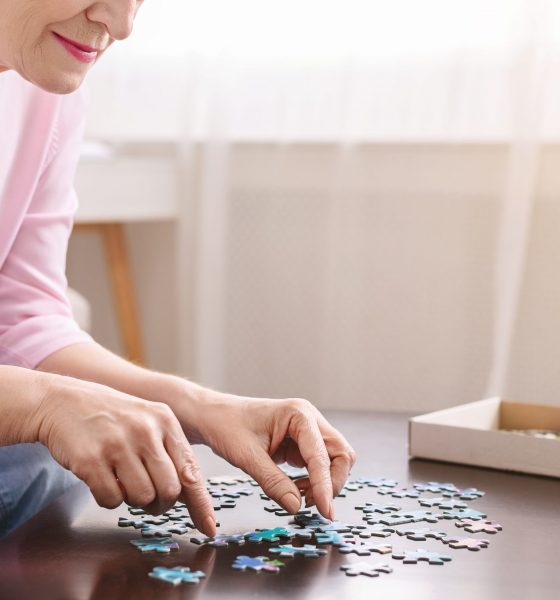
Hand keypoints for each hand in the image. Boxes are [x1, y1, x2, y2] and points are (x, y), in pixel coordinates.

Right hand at [32, 374, 215, 534]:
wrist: (64, 402)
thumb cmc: (112, 418)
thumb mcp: (148, 421)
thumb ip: (170, 451)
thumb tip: (191, 493)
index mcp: (165, 421)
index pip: (190, 470)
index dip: (200, 503)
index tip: (208, 527)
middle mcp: (145, 430)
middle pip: (169, 491)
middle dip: (160, 503)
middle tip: (148, 497)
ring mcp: (118, 444)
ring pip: (142, 498)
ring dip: (132, 500)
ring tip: (122, 480)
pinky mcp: (91, 460)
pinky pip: (111, 500)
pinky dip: (108, 499)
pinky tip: (102, 478)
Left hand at [193, 394, 355, 518]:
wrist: (213, 416)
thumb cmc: (226, 426)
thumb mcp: (247, 457)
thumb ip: (273, 482)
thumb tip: (296, 507)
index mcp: (299, 414)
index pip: (322, 455)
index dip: (325, 485)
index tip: (325, 512)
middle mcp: (309, 419)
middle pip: (341, 454)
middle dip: (332, 482)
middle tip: (313, 505)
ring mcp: (307, 430)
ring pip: (334, 460)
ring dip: (324, 482)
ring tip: (301, 497)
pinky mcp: (301, 442)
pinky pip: (319, 464)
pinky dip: (314, 481)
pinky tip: (296, 490)